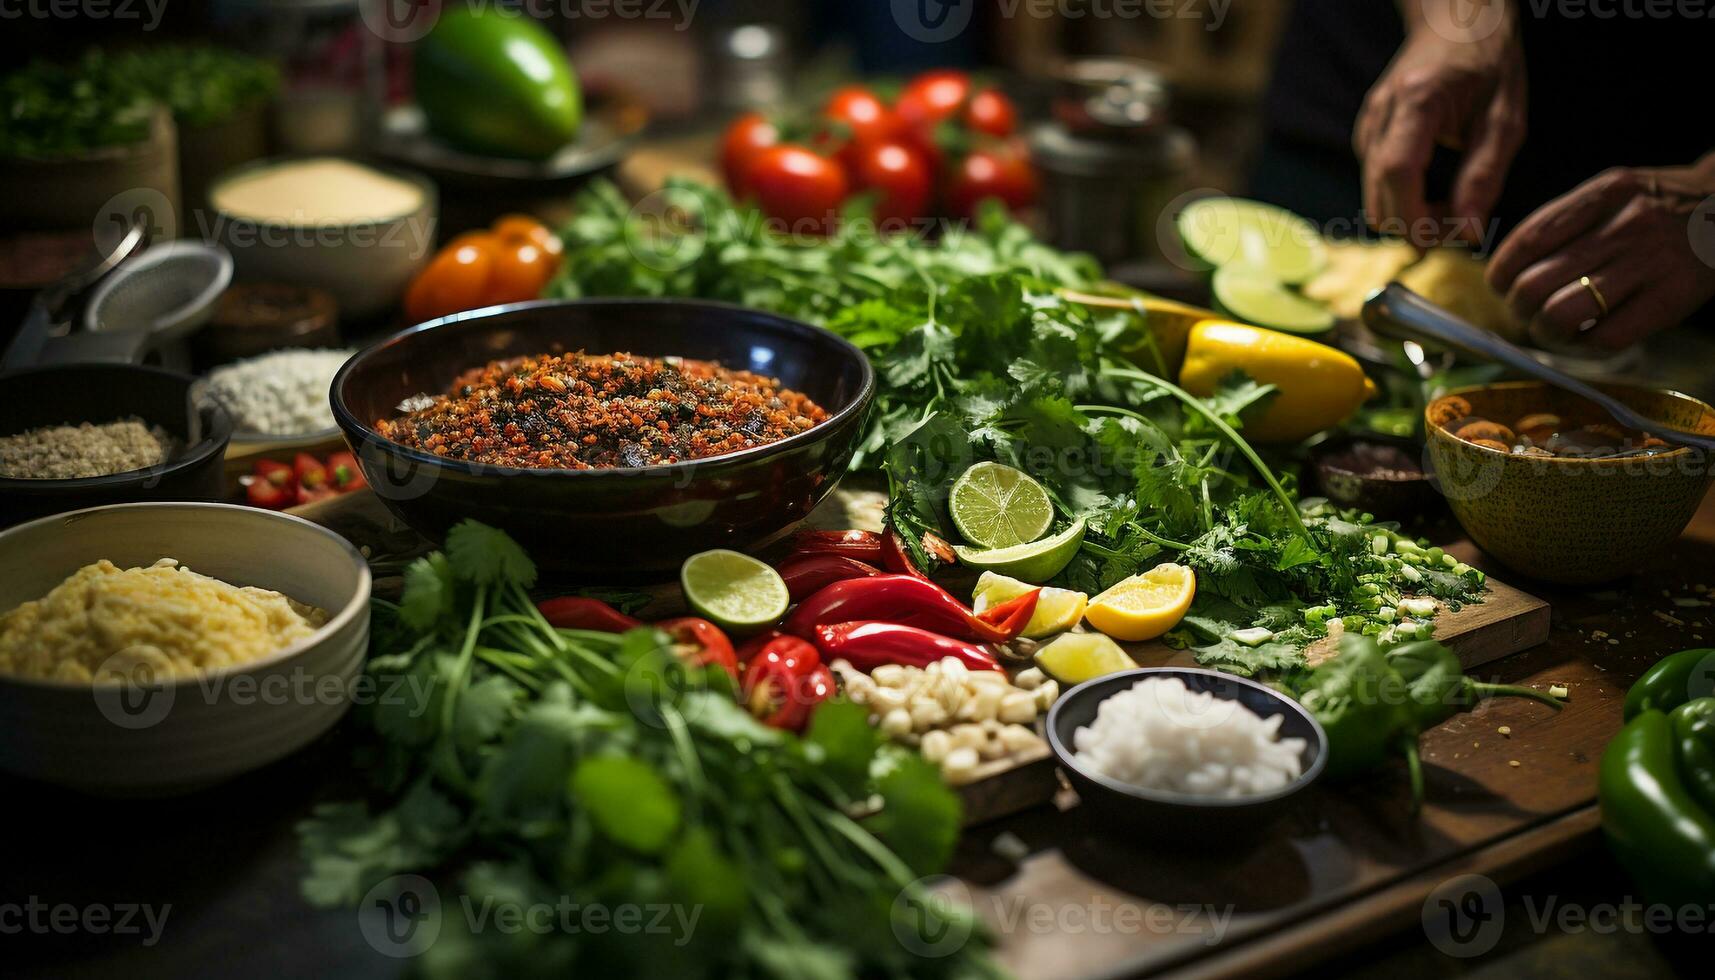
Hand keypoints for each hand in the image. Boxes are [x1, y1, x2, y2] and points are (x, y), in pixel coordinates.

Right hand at [1354, 1, 1525, 245]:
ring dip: (1408, 216)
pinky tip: (1434, 193)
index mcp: (1417, 102)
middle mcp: (1381, 113)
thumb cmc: (1488, 64)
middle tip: (1458, 227)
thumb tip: (1468, 234)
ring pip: (1373, 196)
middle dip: (1413, 224)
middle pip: (1378, 194)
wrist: (1455, 21)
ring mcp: (1367, 124)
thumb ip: (1484, 177)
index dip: (1413, 216)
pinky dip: (1402, 201)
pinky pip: (1376, 184)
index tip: (1441, 241)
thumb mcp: (1504, 120)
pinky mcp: (1367, 135)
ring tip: (1452, 209)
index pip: (1398, 172)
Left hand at [1487, 157, 1714, 350]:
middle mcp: (1626, 224)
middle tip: (1527, 313)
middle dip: (1519, 308)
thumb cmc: (1662, 208)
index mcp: (1605, 193)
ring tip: (1551, 328)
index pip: (1528, 241)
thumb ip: (1569, 222)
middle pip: (1536, 284)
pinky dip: (1584, 345)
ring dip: (1545, 330)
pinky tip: (1587, 335)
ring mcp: (1651, 262)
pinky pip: (1606, 336)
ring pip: (1563, 313)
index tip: (1501, 286)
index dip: (1500, 274)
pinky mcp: (1672, 297)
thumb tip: (1510, 271)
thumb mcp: (1616, 194)